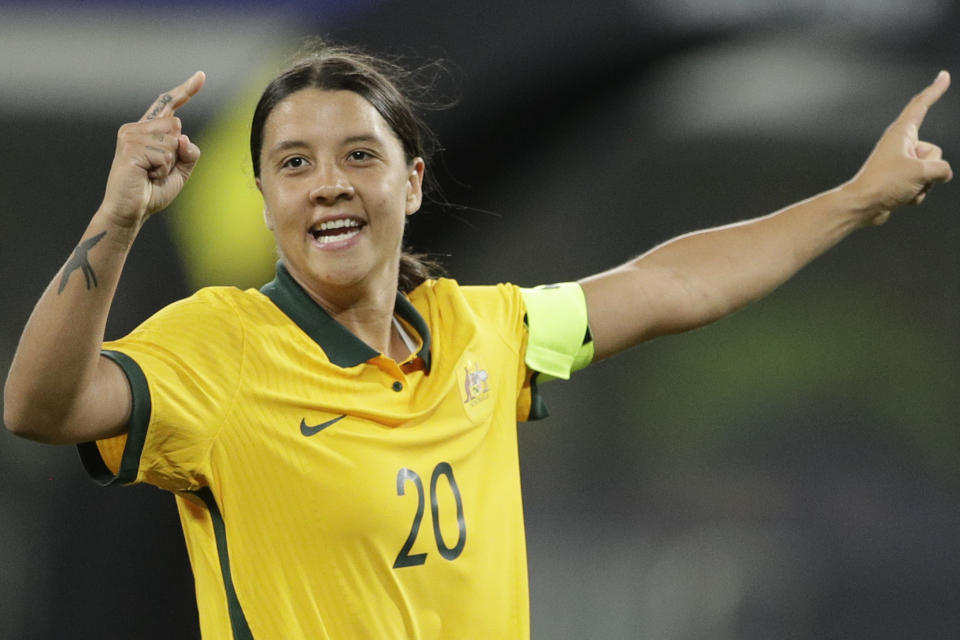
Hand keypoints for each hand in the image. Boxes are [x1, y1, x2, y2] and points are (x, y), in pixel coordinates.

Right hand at [100, 71, 205, 226]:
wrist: (131, 211)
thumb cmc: (152, 191)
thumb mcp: (180, 171)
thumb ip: (188, 152)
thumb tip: (183, 138)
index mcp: (148, 131)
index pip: (169, 105)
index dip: (186, 91)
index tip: (201, 76)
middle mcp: (136, 128)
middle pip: (176, 125)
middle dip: (176, 153)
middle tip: (157, 171)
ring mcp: (131, 135)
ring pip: (172, 140)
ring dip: (168, 163)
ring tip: (150, 174)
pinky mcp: (130, 147)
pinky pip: (165, 154)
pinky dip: (163, 169)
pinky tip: (146, 176)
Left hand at [846, 70, 952, 225]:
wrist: (862, 206)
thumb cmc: (884, 184)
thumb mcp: (921, 172)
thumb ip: (941, 168)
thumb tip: (942, 174)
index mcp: (900, 133)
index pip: (921, 105)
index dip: (935, 90)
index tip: (943, 76)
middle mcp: (900, 145)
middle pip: (934, 151)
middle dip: (929, 169)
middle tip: (906, 177)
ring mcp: (900, 163)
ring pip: (930, 172)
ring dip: (922, 185)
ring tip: (901, 189)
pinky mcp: (899, 180)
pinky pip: (921, 186)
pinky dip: (915, 195)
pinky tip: (899, 199)